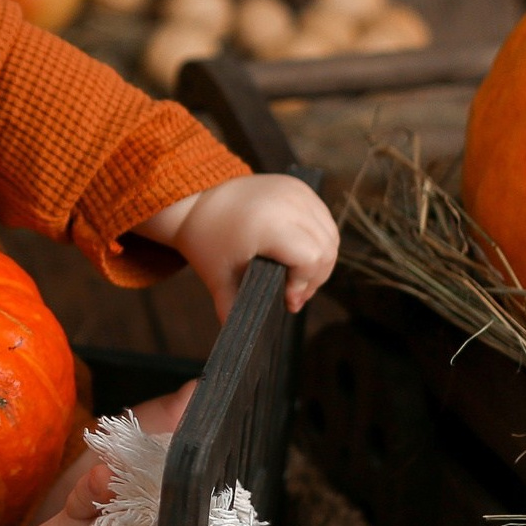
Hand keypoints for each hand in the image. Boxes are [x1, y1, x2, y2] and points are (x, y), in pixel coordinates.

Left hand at [140, 173, 337, 318]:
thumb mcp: (217, 276)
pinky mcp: (298, 186)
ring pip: (330, 235)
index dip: (304, 285)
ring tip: (297, 278)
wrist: (196, 197)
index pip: (310, 259)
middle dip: (314, 278)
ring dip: (320, 260)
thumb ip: (232, 306)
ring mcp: (296, 191)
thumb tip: (239, 339)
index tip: (287, 301)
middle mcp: (288, 203)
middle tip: (293, 295)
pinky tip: (299, 255)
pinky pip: (323, 219)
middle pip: (326, 249)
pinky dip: (318, 239)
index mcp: (269, 223)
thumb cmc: (206, 238)